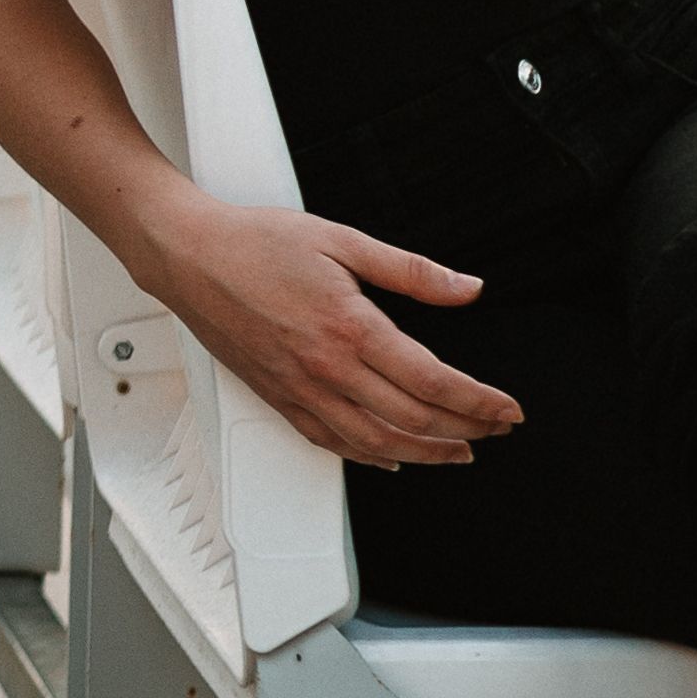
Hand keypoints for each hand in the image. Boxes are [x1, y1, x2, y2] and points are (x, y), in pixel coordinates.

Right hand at [139, 193, 520, 467]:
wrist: (189, 256)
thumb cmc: (257, 242)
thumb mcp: (343, 240)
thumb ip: (411, 271)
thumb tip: (467, 288)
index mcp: (349, 327)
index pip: (433, 381)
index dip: (479, 402)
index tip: (507, 408)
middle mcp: (326, 368)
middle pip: (412, 419)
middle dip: (465, 430)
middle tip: (494, 429)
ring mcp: (299, 389)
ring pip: (375, 442)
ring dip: (425, 454)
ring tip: (457, 452)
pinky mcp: (277, 398)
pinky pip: (330, 442)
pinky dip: (368, 456)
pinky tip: (390, 457)